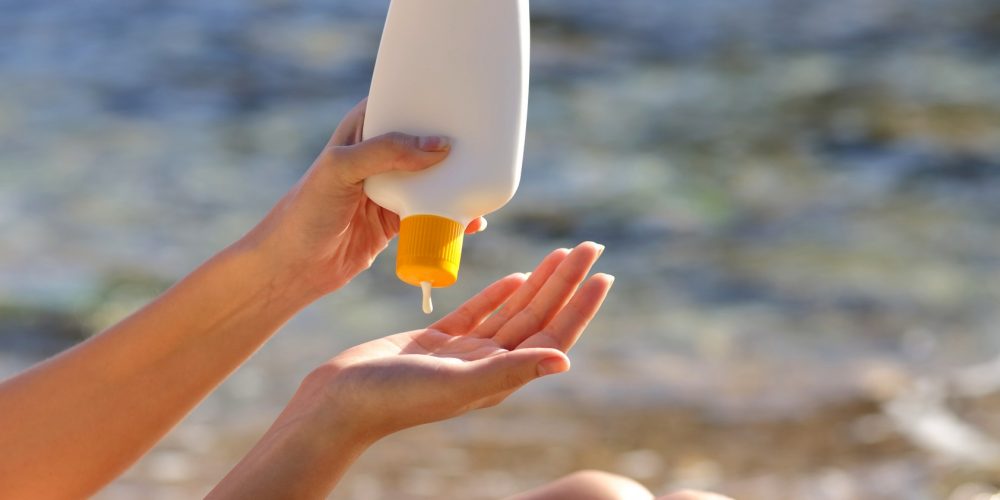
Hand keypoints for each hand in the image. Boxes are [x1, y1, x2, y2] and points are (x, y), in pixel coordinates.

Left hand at [241, 99, 485, 296]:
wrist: (294, 267)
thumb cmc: (305, 211)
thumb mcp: (341, 169)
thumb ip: (386, 152)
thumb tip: (439, 145)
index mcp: (360, 130)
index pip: (398, 102)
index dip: (426, 95)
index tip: (459, 93)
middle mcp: (377, 156)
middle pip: (422, 139)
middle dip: (451, 138)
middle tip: (485, 136)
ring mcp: (388, 188)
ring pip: (432, 178)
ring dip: (455, 179)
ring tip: (484, 177)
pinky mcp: (395, 220)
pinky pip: (432, 212)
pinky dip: (453, 216)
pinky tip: (473, 220)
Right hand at [300, 241, 610, 439]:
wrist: (340, 399)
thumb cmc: (394, 397)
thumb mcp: (456, 383)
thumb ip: (509, 369)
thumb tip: (565, 361)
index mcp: (499, 378)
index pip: (552, 335)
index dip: (579, 306)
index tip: (602, 274)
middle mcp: (488, 366)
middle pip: (538, 317)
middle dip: (566, 282)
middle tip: (589, 246)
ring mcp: (464, 354)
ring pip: (513, 311)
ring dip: (540, 282)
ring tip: (563, 253)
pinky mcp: (439, 342)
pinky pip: (480, 313)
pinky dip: (500, 294)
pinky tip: (519, 276)